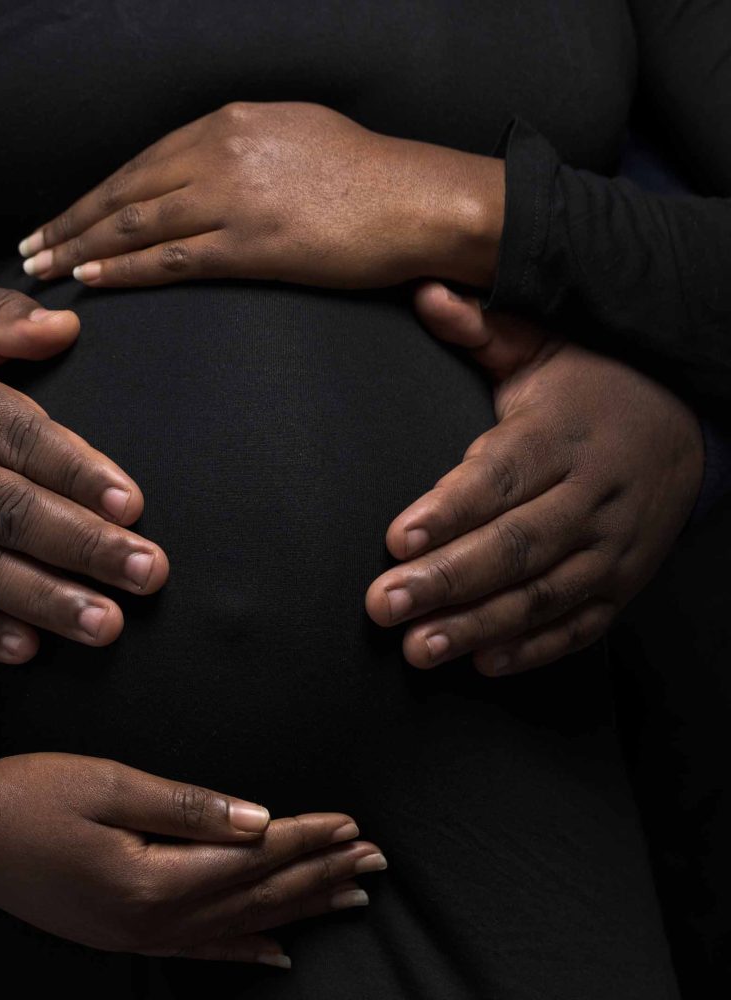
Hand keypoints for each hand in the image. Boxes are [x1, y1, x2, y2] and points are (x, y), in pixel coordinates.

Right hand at [0, 287, 169, 663]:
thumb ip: (2, 318)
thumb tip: (66, 326)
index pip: (17, 437)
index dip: (77, 472)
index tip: (132, 504)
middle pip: (6, 512)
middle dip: (82, 546)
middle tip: (148, 572)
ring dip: (44, 600)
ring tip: (106, 624)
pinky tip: (28, 649)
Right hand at [0, 754, 384, 965]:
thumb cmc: (29, 796)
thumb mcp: (108, 785)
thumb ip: (187, 807)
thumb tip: (259, 819)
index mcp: (151, 879)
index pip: (251, 859)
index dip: (305, 840)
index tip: (351, 825)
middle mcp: (151, 920)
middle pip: (255, 898)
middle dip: (318, 878)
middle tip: (373, 863)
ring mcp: (135, 935)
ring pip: (239, 925)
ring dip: (297, 909)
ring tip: (348, 898)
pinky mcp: (120, 933)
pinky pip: (199, 948)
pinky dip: (245, 947)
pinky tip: (277, 951)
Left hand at [18, 101, 502, 288]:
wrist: (419, 199)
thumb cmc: (367, 175)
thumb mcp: (296, 135)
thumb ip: (243, 149)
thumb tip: (206, 170)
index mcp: (230, 122)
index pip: (141, 162)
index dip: (94, 194)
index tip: (61, 216)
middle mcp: (221, 151)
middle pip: (126, 191)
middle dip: (70, 221)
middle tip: (29, 248)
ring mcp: (234, 198)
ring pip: (137, 224)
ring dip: (82, 248)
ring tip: (44, 270)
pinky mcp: (251, 245)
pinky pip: (172, 260)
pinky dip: (126, 271)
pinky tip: (93, 281)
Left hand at [364, 283, 704, 675]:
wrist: (687, 426)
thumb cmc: (592, 387)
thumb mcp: (546, 348)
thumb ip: (486, 328)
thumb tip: (424, 289)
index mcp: (563, 436)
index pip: (503, 477)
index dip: (451, 509)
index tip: (396, 538)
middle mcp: (592, 496)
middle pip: (516, 546)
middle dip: (447, 580)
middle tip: (383, 606)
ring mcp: (613, 547)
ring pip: (544, 595)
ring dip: (478, 626)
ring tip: (417, 650)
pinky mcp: (623, 583)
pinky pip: (581, 625)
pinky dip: (535, 647)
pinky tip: (484, 664)